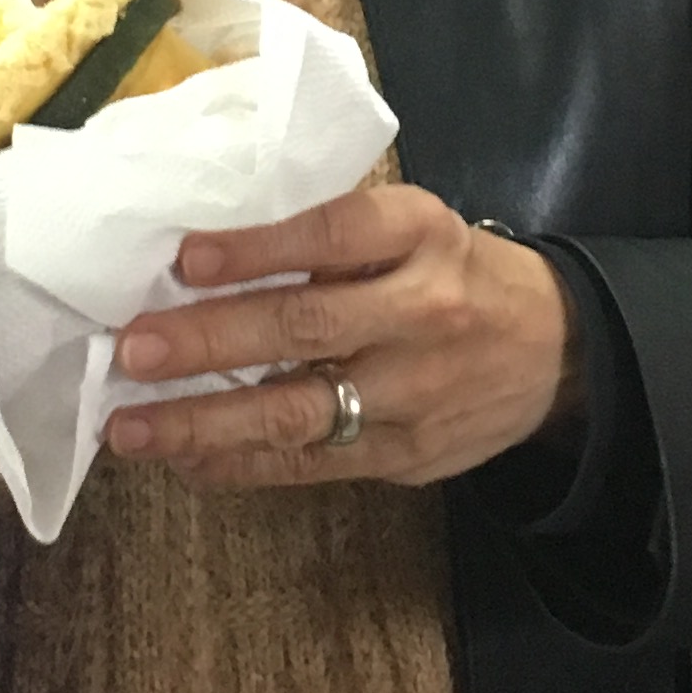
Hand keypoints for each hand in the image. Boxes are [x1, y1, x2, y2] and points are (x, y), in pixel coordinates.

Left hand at [104, 187, 581, 491]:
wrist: (559, 348)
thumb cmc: (454, 274)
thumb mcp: (416, 229)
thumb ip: (333, 237)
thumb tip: (202, 255)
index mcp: (422, 234)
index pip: (333, 233)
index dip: (258, 248)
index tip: (187, 259)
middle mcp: (423, 310)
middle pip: (305, 327)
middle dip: (210, 342)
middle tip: (133, 351)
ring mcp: (416, 391)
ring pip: (299, 411)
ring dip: (206, 421)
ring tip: (134, 428)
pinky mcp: (408, 454)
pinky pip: (313, 463)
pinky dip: (243, 464)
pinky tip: (188, 460)